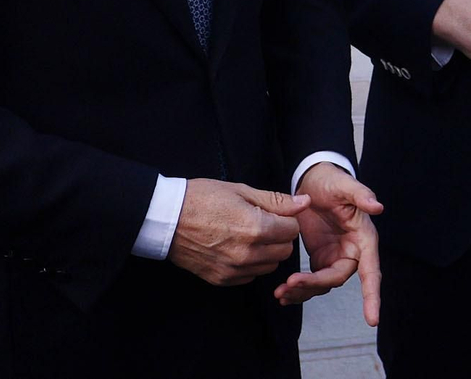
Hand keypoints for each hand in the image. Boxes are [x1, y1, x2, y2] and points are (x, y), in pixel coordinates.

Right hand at [168, 178, 307, 286]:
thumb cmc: (202, 198)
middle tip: (263, 223)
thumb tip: (304, 203)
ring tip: (249, 235)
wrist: (166, 218)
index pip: (292, 230)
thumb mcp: (241, 190)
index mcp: (255, 228)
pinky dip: (250, 264)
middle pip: (284, 251)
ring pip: (269, 266)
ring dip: (267, 252)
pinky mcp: (221, 279)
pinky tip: (237, 248)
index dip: (287, 219)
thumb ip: (276, 201)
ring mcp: (233, 269)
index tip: (275, 213)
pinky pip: (250, 276)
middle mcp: (247, 254)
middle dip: (280, 236)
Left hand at [275, 162, 383, 325]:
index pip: (372, 271)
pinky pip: (310, 280)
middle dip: (314, 285)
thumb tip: (378, 207)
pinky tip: (281, 293)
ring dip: (302, 291)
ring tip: (280, 292)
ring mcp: (334, 257)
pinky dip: (297, 288)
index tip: (372, 319)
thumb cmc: (332, 180)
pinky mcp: (319, 258)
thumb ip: (361, 194)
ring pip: (321, 284)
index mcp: (364, 238)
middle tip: (289, 284)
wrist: (311, 180)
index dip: (372, 295)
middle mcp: (352, 252)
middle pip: (336, 279)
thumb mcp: (345, 184)